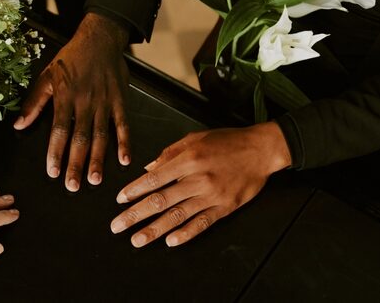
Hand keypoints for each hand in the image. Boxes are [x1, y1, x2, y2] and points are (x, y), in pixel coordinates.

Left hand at [14, 12, 130, 190]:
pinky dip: (125, 142)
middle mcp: (85, 102)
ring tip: (95, 179)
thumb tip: (18, 125)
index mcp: (65, 97)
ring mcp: (105, 102)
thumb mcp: (47, 76)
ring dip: (98, 158)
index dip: (56, 151)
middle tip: (73, 186)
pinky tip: (124, 160)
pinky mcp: (120, 100)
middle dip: (76, 163)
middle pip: (80, 138)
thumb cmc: (70, 59)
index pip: (59, 129)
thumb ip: (34, 103)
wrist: (99, 38)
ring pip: (101, 135)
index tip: (52, 171)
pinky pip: (123, 124)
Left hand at [110, 123, 290, 247]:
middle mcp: (198, 179)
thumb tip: (148, 169)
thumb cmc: (227, 141)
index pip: (154, 179)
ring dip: (154, 230)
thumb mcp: (195, 138)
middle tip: (117, 226)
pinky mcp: (225, 207)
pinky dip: (186, 234)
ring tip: (137, 240)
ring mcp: (211, 195)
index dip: (134, 190)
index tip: (119, 200)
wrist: (262, 150)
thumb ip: (169, 153)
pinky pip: (202, 223)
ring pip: (177, 216)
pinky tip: (171, 242)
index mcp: (188, 159)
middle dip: (135, 215)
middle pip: (160, 201)